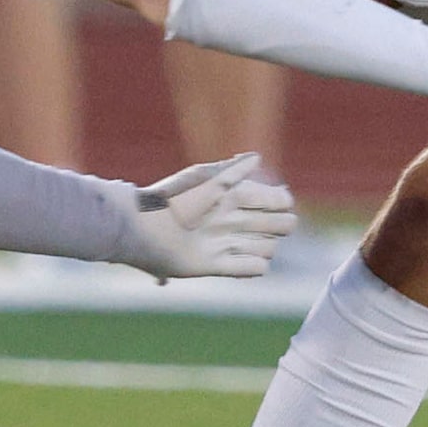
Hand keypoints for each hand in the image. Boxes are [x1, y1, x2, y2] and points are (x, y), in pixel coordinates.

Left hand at [116, 152, 294, 280]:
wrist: (146, 228)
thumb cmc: (174, 199)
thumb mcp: (205, 178)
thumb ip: (233, 169)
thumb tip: (258, 157)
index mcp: (231, 196)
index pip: (272, 199)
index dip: (280, 200)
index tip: (281, 201)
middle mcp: (231, 220)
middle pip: (275, 224)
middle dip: (280, 224)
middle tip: (268, 225)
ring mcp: (225, 243)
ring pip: (267, 248)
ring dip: (265, 245)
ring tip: (242, 241)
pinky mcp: (215, 265)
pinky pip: (250, 268)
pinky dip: (255, 266)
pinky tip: (248, 259)